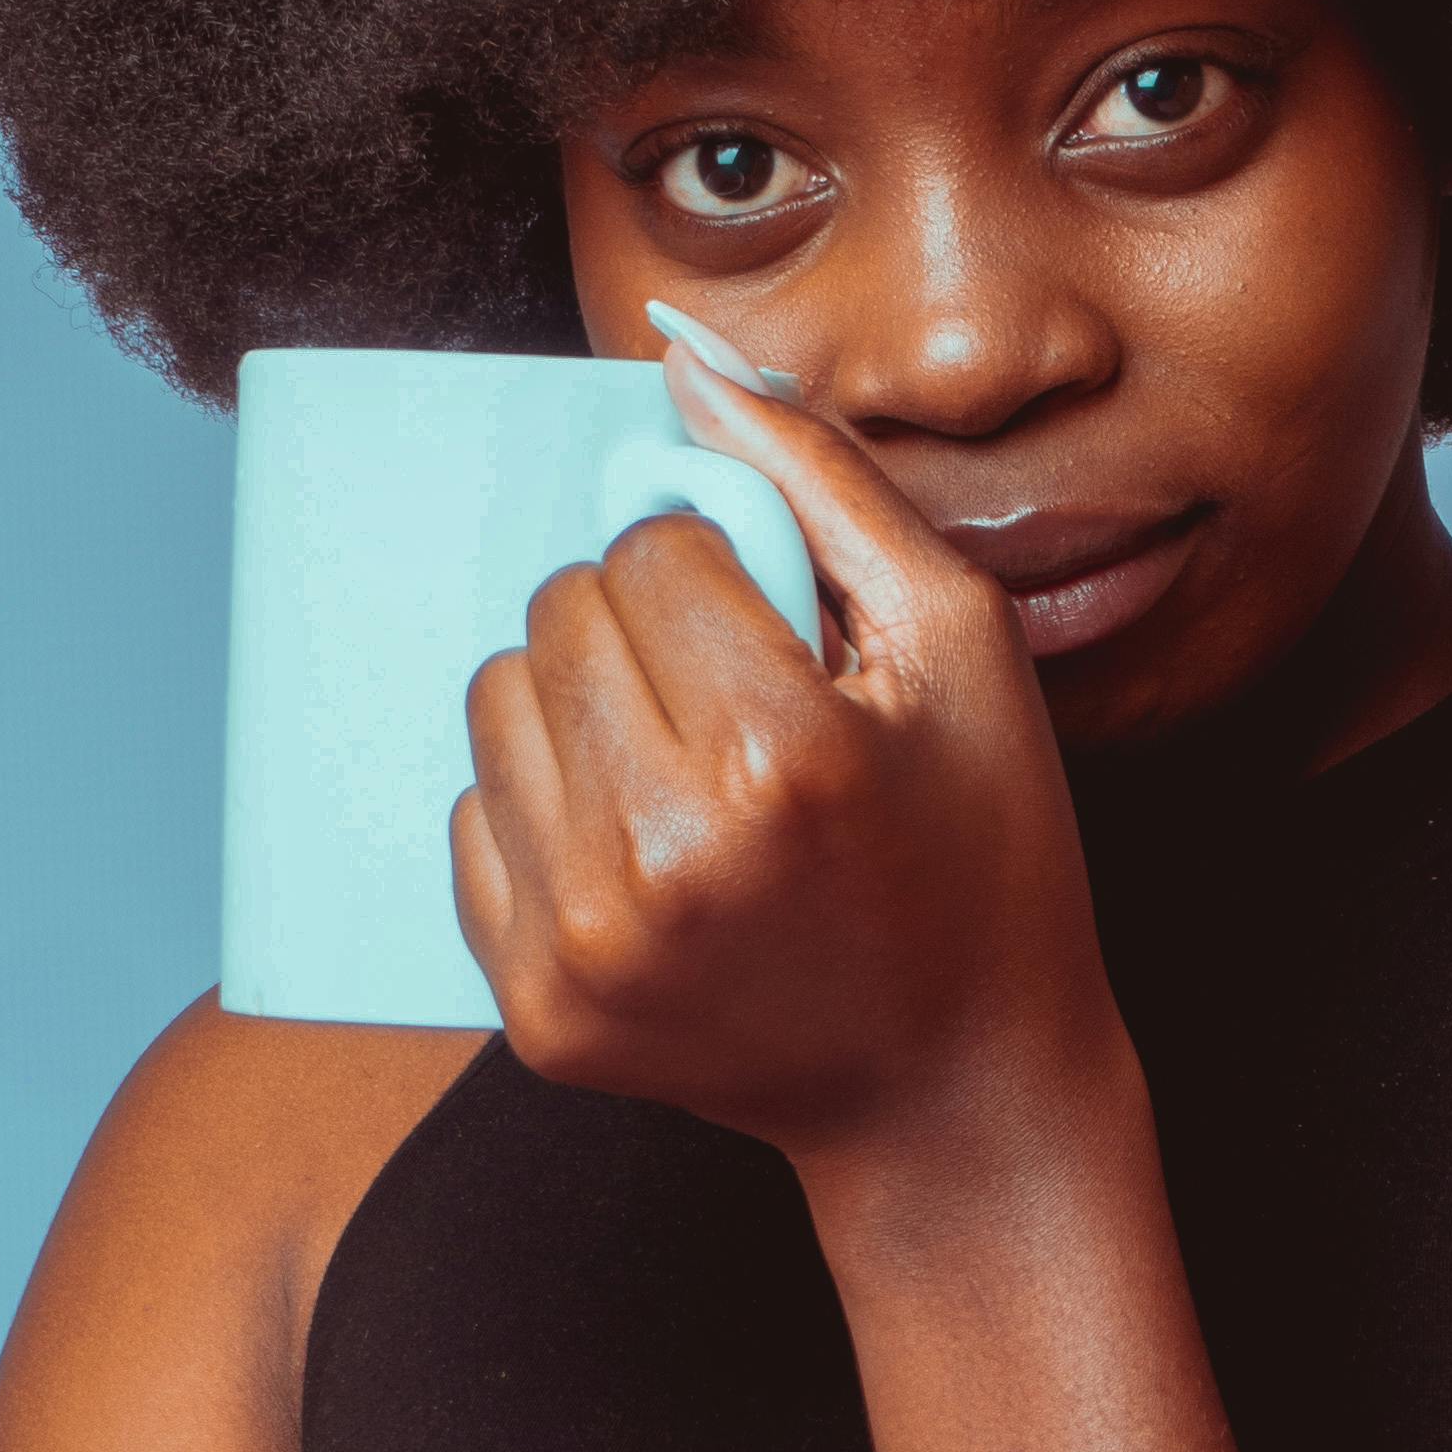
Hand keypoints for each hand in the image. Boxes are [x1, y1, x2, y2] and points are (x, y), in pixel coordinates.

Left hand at [451, 347, 1122, 1163]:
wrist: (958, 1091)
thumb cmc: (982, 854)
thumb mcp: (957, 645)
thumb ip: (818, 481)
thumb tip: (682, 360)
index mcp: (779, 753)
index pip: (649, 546)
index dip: (721, 572)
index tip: (780, 646)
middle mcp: (663, 856)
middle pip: (560, 613)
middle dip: (642, 630)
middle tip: (730, 705)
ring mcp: (587, 948)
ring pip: (496, 705)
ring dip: (581, 710)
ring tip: (681, 771)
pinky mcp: (538, 1014)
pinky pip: (469, 825)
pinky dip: (545, 818)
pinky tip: (643, 860)